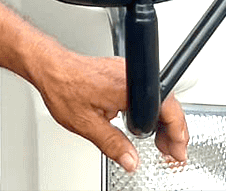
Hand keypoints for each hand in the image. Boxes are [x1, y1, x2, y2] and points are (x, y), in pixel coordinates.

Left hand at [29, 42, 188, 172]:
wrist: (48, 65)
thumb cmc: (62, 86)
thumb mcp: (87, 124)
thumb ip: (113, 145)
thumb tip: (131, 160)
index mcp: (128, 88)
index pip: (167, 110)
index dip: (176, 135)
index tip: (176, 152)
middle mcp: (130, 75)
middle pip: (166, 103)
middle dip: (172, 130)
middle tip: (170, 151)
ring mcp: (125, 71)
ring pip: (155, 95)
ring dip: (160, 118)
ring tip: (159, 141)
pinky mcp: (118, 70)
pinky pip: (142, 89)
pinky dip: (147, 107)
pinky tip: (139, 121)